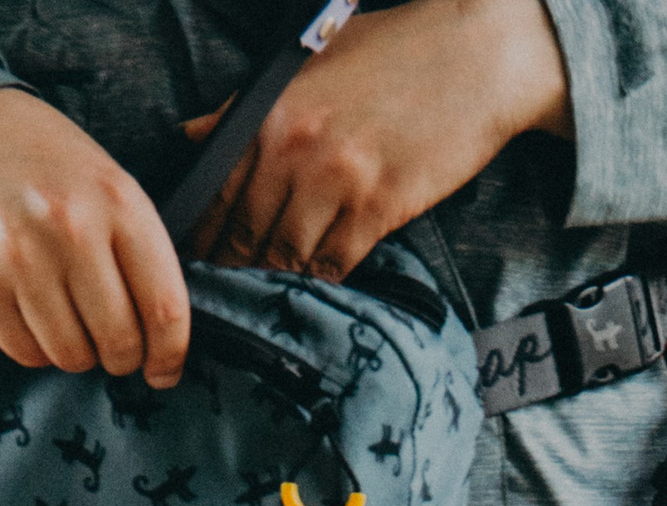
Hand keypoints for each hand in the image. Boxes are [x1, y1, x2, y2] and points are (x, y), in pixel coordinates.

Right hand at [0, 87, 191, 384]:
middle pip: (118, 341)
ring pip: (71, 356)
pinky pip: (25, 351)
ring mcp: (20, 255)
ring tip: (70, 320)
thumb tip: (162, 348)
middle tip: (113, 345)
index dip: (169, 355)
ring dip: (78, 354)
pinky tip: (35, 314)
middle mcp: (70, 227)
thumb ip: (145, 261)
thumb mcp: (115, 191)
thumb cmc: (52, 170)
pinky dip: (36, 348)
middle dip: (122, 358)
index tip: (163, 371)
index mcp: (119, 204)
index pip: (164, 309)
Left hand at [186, 0, 573, 278]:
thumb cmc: (393, 53)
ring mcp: (338, 181)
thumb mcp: (308, 64)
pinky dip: (322, 276)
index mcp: (270, 112)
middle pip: (246, 231)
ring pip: (287, 254)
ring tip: (272, 289)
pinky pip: (335, 263)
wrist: (473, 58)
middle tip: (229, 286)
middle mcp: (296, 148)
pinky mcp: (380, 208)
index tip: (198, 256)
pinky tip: (318, 278)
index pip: (216, 189)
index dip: (202, 232)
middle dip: (234, 264)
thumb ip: (246, 107)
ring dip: (277, 277)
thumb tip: (193, 137)